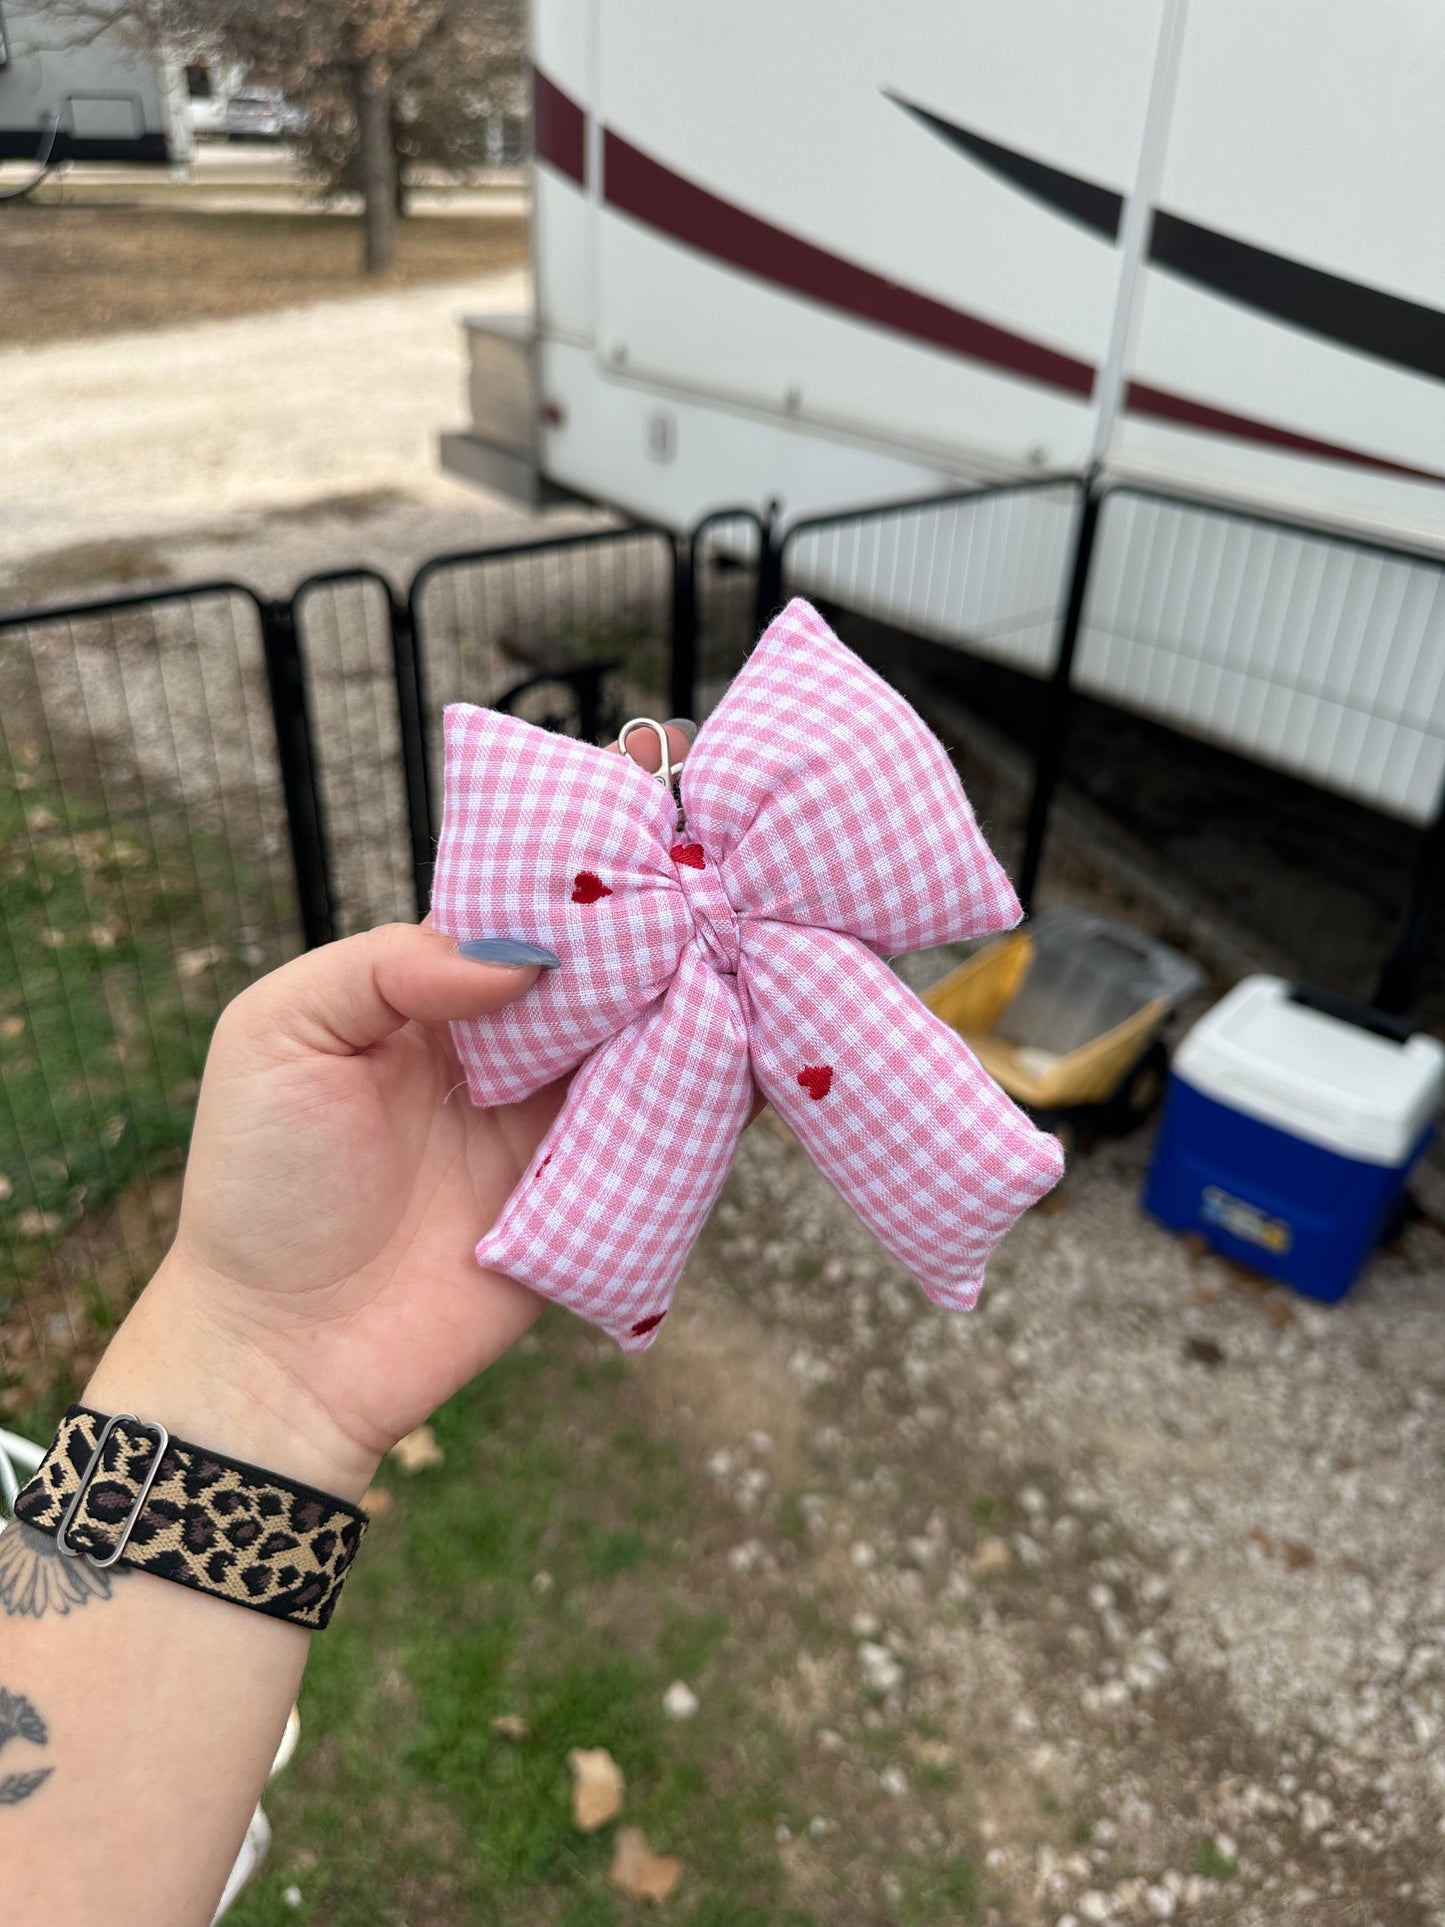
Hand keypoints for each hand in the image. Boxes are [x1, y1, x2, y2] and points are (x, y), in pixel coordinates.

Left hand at [85, 725, 701, 1499]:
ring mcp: (554, 1126)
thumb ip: (388, 966)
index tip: (643, 827)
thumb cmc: (260, 1187)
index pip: (523, 919)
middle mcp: (504, 1054)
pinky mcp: (594, 1201)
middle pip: (601, 975)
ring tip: (753, 946)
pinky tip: (761, 1050)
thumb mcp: (279, 1035)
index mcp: (430, 1000)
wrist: (284, 1355)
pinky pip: (667, 1139)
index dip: (579, 879)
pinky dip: (715, 1100)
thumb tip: (525, 952)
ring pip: (648, 1045)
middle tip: (723, 884)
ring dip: (696, 1002)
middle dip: (658, 932)